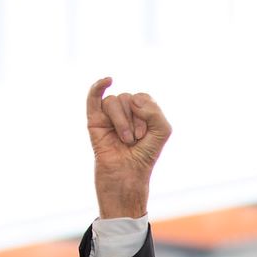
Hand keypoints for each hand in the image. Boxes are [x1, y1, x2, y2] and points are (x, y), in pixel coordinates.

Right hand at [87, 77, 170, 219]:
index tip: (145, 135)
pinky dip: (98, 86)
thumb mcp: (162, 131)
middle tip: (135, 140)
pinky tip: (108, 80)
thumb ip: (154, 110)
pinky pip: (94, 96)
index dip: (146, 114)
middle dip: (135, 120)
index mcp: (140, 111)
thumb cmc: (145, 156)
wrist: (127, 177)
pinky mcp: (94, 121)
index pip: (142, 98)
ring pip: (114, 101)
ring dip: (123, 122)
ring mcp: (108, 116)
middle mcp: (124, 111)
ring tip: (125, 140)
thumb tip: (131, 100)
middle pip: (128, 98)